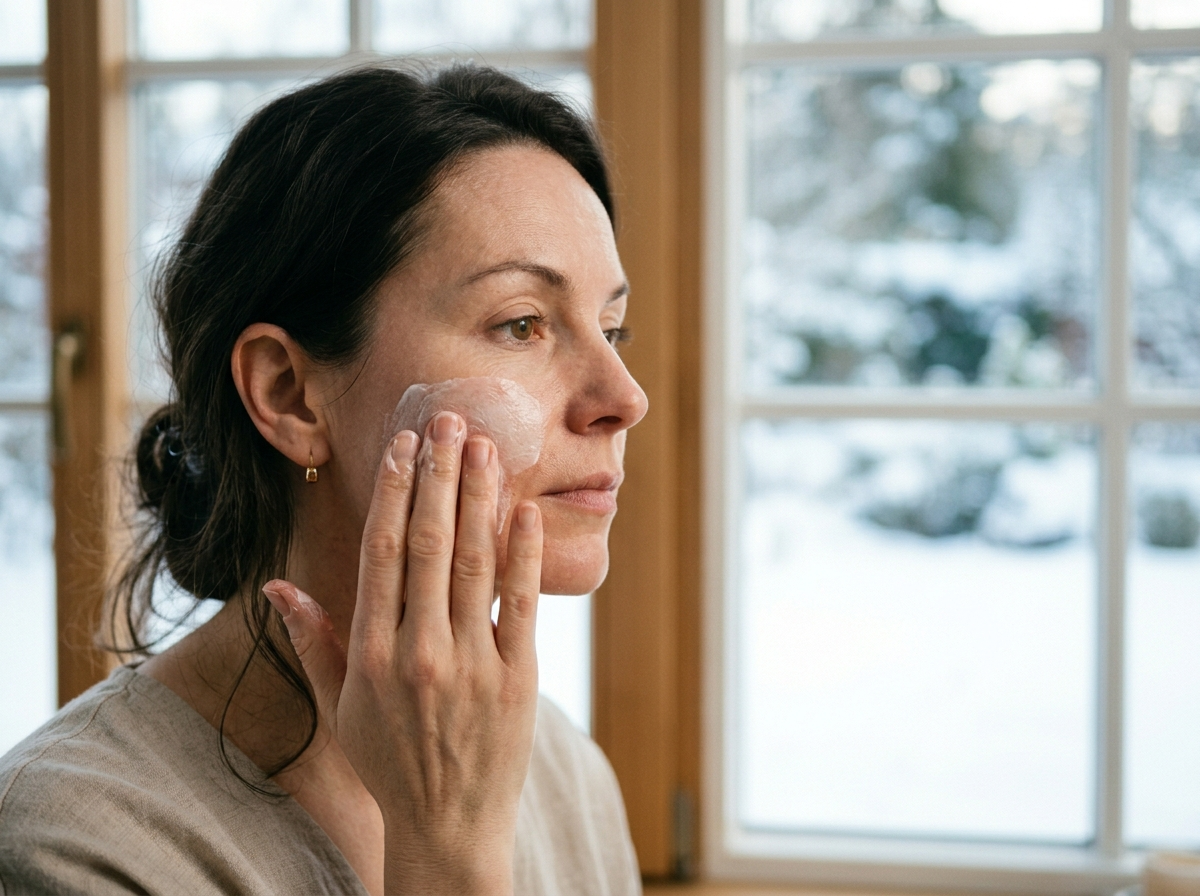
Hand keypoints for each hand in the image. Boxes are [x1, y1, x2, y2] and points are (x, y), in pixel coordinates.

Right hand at [263, 411, 541, 894]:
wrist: (448, 825)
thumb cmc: (389, 761)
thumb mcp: (338, 706)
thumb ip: (312, 641)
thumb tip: (276, 585)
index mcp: (372, 654)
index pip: (382, 554)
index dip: (393, 493)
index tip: (403, 446)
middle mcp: (419, 652)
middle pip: (429, 544)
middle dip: (440, 476)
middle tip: (449, 421)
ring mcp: (472, 664)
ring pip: (474, 562)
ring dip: (479, 498)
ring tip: (485, 446)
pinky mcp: (518, 677)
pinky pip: (521, 603)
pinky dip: (523, 553)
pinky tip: (523, 508)